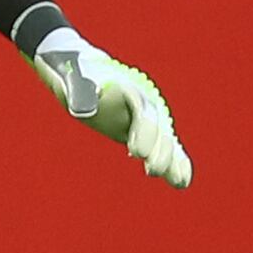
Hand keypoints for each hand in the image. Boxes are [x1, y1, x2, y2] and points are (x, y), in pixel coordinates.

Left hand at [30, 28, 192, 187]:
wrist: (81, 69)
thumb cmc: (74, 73)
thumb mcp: (72, 80)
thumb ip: (79, 92)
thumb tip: (82, 112)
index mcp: (128, 89)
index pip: (142, 113)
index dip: (143, 132)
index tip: (138, 153)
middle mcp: (142, 103)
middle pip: (157, 128)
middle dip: (158, 150)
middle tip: (152, 171)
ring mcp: (145, 117)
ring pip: (164, 139)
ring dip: (171, 160)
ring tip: (178, 183)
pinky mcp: (143, 130)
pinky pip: (163, 146)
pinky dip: (174, 162)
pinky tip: (180, 182)